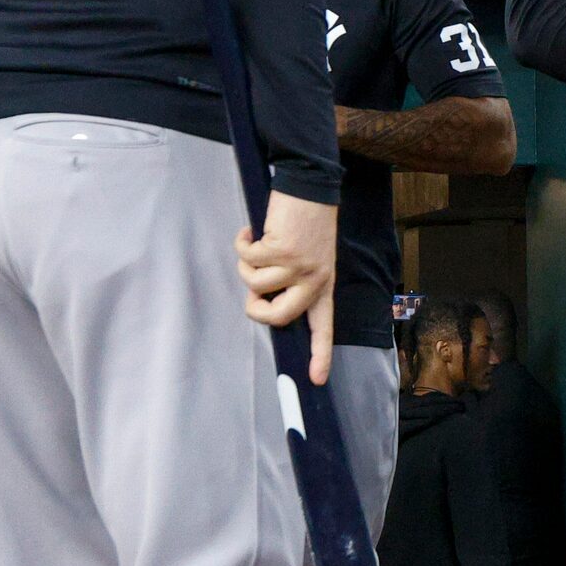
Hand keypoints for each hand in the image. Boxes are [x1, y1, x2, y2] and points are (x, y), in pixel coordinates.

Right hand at [236, 193, 337, 384]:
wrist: (309, 185)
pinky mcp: (281, 249)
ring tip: (254, 245)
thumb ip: (293, 280)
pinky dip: (241, 243)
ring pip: (254, 284)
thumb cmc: (305, 222)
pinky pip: (246, 259)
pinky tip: (249, 231)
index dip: (320, 354)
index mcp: (323, 284)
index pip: (323, 326)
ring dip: (245, 266)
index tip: (316, 379)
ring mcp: (298, 265)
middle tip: (252, 292)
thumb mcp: (310, 256)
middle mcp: (314, 279)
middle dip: (254, 309)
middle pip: (277, 316)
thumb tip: (263, 298)